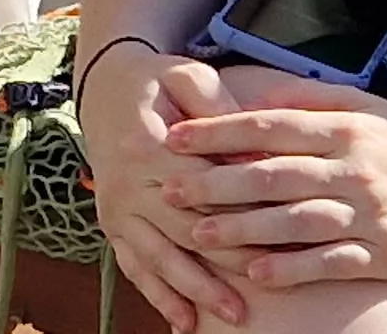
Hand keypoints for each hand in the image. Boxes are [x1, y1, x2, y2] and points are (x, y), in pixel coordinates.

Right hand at [80, 50, 259, 329]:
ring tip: (232, 315)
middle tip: (269, 290)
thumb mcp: (189, 77)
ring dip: (194, 290)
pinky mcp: (111, 221)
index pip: (201, 190)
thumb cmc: (157, 80)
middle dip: (225, 266)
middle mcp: (126, 182)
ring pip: (158, 257)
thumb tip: (255, 154)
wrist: (104, 85)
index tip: (281, 239)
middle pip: (183, 232)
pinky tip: (182, 320)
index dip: (240, 216)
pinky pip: (133, 264)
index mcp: (146, 145)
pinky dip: (157, 294)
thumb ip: (220, 111)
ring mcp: (116, 206)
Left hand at [158, 64, 386, 287]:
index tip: (176, 140)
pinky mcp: (384, 255)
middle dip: (216, 184)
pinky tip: (256, 274)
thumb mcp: (365, 108)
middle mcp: (353, 169)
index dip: (219, 133)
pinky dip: (293, 269)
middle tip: (171, 191)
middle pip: (273, 176)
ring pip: (296, 222)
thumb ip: (310, 100)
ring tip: (200, 235)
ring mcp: (369, 214)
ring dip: (244, 230)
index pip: (269, 127)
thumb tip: (257, 95)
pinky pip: (331, 263)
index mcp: (344, 129)